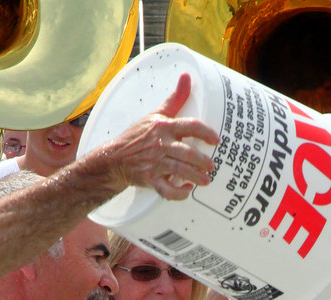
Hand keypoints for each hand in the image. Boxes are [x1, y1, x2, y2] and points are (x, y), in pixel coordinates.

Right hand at [105, 74, 219, 198]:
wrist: (115, 157)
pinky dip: (178, 193)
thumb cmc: (138, 135)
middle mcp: (160, 144)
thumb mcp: (155, 114)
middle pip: (187, 152)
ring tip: (205, 180)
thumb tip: (187, 76)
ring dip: (195, 176)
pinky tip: (186, 190)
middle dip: (202, 161)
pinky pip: (166, 189)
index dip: (206, 133)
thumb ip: (175, 99)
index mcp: (164, 127)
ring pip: (179, 170)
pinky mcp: (149, 179)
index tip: (216, 140)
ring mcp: (154, 162)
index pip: (190, 126)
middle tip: (211, 166)